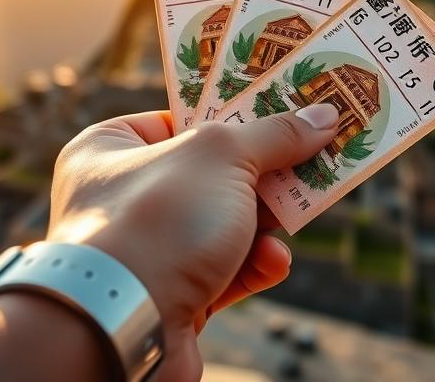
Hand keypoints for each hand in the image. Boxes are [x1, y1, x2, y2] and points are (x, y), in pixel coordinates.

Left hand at [46, 104, 339, 381]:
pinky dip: (254, 264)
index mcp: (111, 148)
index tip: (282, 108)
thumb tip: (323, 117)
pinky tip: (274, 261)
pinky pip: (224, 270)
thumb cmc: (157, 220)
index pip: (180, 117)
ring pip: (224, 223)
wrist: (123, 328)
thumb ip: (274, 134)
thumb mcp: (223, 156)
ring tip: (299, 211)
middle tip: (310, 158)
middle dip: (263, 170)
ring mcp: (146, 250)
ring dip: (266, 221)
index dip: (234, 111)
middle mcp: (122, 196)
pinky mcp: (170, 296)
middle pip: (212, 170)